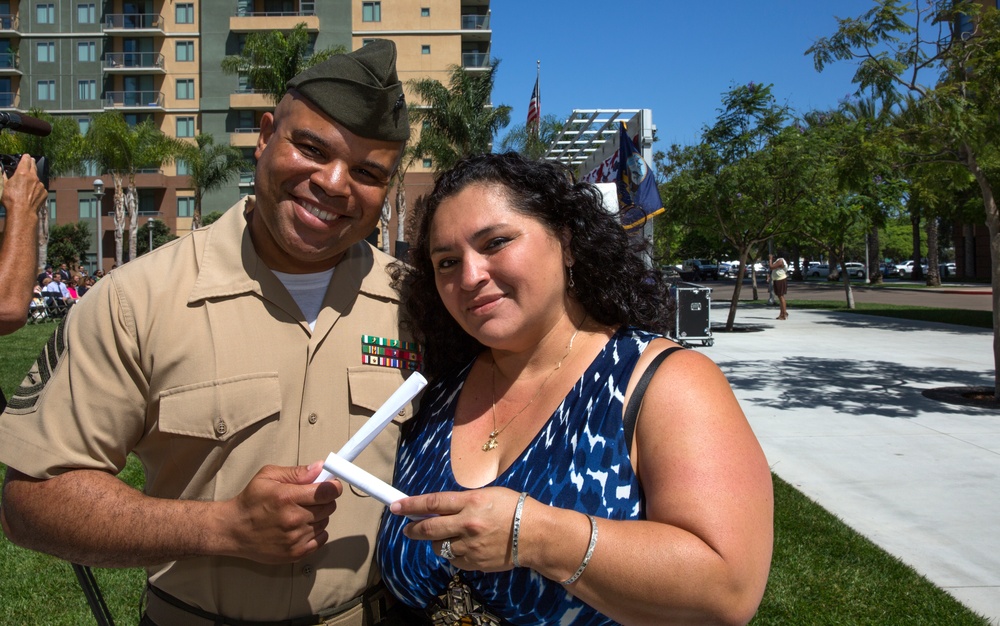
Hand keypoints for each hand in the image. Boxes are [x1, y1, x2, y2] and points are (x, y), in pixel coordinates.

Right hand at [2, 155, 46, 217]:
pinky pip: (40, 188)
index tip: (26, 156)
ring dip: (33, 179)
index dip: (26, 157)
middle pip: (34, 167)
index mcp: (22, 173)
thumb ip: (4, 176)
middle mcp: (33, 177)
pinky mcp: (44, 192)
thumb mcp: (3, 185)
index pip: (26, 160)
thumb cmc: (11, 199)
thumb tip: (1, 169)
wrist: (22, 211)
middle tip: (31, 161)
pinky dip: (37, 189)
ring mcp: (40, 185)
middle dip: (32, 163)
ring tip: (28, 184)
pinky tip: (31, 194)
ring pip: (37, 179)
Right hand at [222, 462, 342, 563]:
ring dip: (318, 516)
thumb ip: (296, 472)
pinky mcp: (296, 553)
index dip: (333, 486)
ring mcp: (295, 539)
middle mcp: (293, 519)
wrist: (233, 530)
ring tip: (301, 513)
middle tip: (311, 498)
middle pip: (329, 507)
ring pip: (325, 522)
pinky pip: (321, 540)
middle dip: (325, 500)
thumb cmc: (250, 501)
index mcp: (287, 497)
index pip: (327, 492)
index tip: (331, 485)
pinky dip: (316, 532)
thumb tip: (320, 467)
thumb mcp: (267, 477)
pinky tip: (302, 527)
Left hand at [392, 487, 520, 572]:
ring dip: (437, 541)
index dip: (410, 505)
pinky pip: (453, 559)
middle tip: (408, 529)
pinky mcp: (475, 562)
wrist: (535, 534)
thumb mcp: (488, 495)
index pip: (432, 503)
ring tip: (446, 536)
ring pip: (439, 546)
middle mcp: (467, 524)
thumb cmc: (514, 508)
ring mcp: (470, 546)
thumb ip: (462, 501)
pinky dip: (452, 553)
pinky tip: (462, 547)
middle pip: (428, 528)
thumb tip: (438, 507)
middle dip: (413, 529)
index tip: (396, 507)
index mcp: (470, 502)